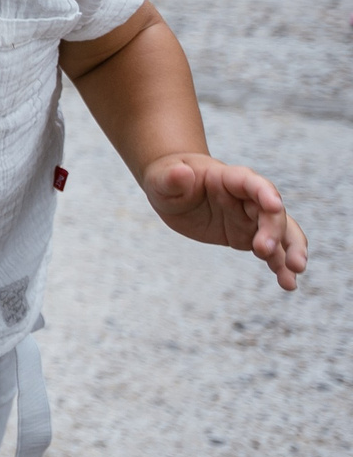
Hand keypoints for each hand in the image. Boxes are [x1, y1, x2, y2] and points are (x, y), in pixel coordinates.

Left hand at [141, 153, 307, 289]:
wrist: (173, 189)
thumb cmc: (168, 178)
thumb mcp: (161, 177)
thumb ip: (172, 177)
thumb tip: (181, 173)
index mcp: (230, 178)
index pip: (252, 183)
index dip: (265, 193)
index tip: (275, 206)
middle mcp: (248, 197)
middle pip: (271, 212)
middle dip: (274, 230)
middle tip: (264, 250)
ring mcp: (251, 218)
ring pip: (281, 233)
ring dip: (290, 251)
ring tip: (295, 272)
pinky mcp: (248, 236)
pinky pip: (271, 251)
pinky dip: (280, 265)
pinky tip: (287, 282)